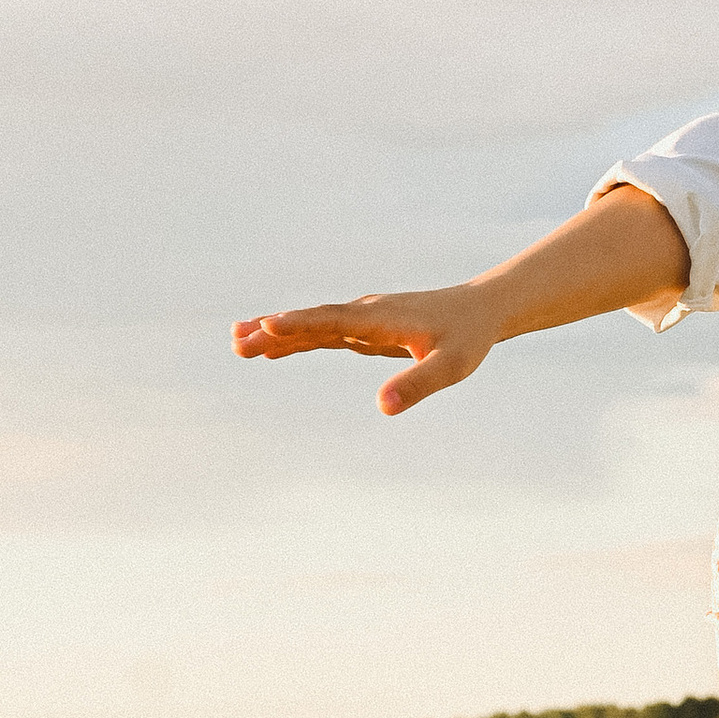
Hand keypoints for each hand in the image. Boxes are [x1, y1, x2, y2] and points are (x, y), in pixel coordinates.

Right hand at [231, 284, 501, 415]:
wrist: (481, 310)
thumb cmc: (469, 338)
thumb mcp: (451, 366)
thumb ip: (418, 383)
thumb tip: (382, 407)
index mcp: (380, 318)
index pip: (332, 321)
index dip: (299, 325)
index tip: (265, 327)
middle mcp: (365, 313)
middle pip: (311, 321)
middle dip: (274, 331)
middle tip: (237, 342)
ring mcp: (362, 319)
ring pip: (312, 326)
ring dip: (277, 334)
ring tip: (238, 344)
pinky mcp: (365, 329)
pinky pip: (323, 333)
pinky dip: (296, 339)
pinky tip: (273, 349)